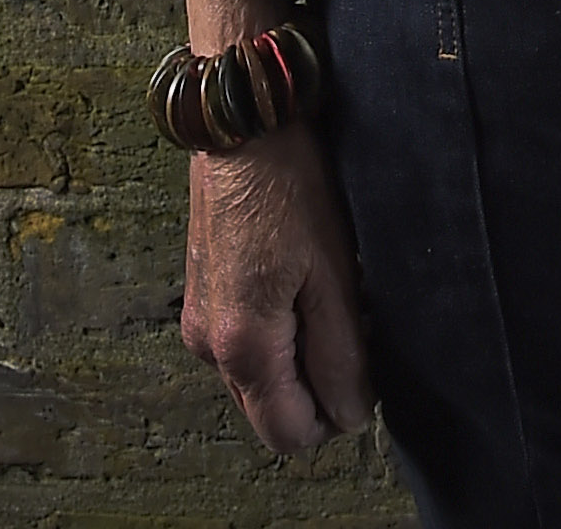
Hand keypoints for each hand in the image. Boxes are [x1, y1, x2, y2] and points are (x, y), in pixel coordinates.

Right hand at [180, 114, 371, 452]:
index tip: (361, 364)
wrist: (242, 126)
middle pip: (270, 414)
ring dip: (297, 360)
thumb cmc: (290, 189)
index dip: (335, 415)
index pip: (290, 435)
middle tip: (349, 325)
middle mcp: (207, 347)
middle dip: (315, 389)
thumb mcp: (335, 273)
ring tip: (325, 297)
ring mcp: (198, 322)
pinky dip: (276, 335)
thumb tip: (351, 414)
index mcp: (241, 346)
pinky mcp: (201, 298)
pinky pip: (244, 346)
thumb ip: (342, 355)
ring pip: (258, 381)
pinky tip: (299, 284)